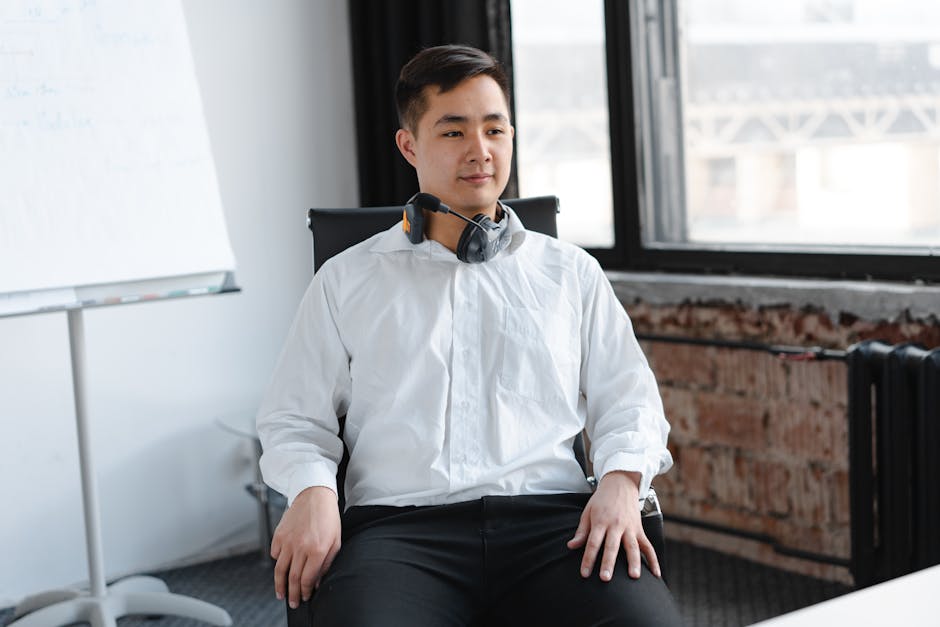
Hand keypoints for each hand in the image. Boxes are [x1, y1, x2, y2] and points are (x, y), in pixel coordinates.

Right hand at [270, 486, 341, 607]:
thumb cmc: (328, 517)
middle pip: (293, 578)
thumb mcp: (335, 541)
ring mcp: (288, 541)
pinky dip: (277, 563)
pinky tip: (281, 568)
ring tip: (281, 594)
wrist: (315, 495)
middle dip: (293, 594)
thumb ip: (327, 563)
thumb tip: (318, 581)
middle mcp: (301, 547)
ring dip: (280, 585)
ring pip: (280, 570)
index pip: (308, 579)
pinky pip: (275, 554)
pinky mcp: (278, 535)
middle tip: (293, 602)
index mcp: (317, 550)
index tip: (305, 597)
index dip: (306, 591)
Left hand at [566, 470, 660, 580]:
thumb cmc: (601, 500)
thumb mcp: (588, 511)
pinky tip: (655, 574)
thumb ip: (581, 531)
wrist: (620, 484)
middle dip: (609, 563)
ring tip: (634, 577)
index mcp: (601, 521)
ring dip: (633, 562)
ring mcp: (630, 528)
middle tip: (605, 578)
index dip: (588, 559)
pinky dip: (653, 560)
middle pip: (612, 546)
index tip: (584, 573)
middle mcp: (616, 525)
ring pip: (632, 547)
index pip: (593, 543)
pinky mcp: (640, 530)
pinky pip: (648, 546)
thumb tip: (571, 546)